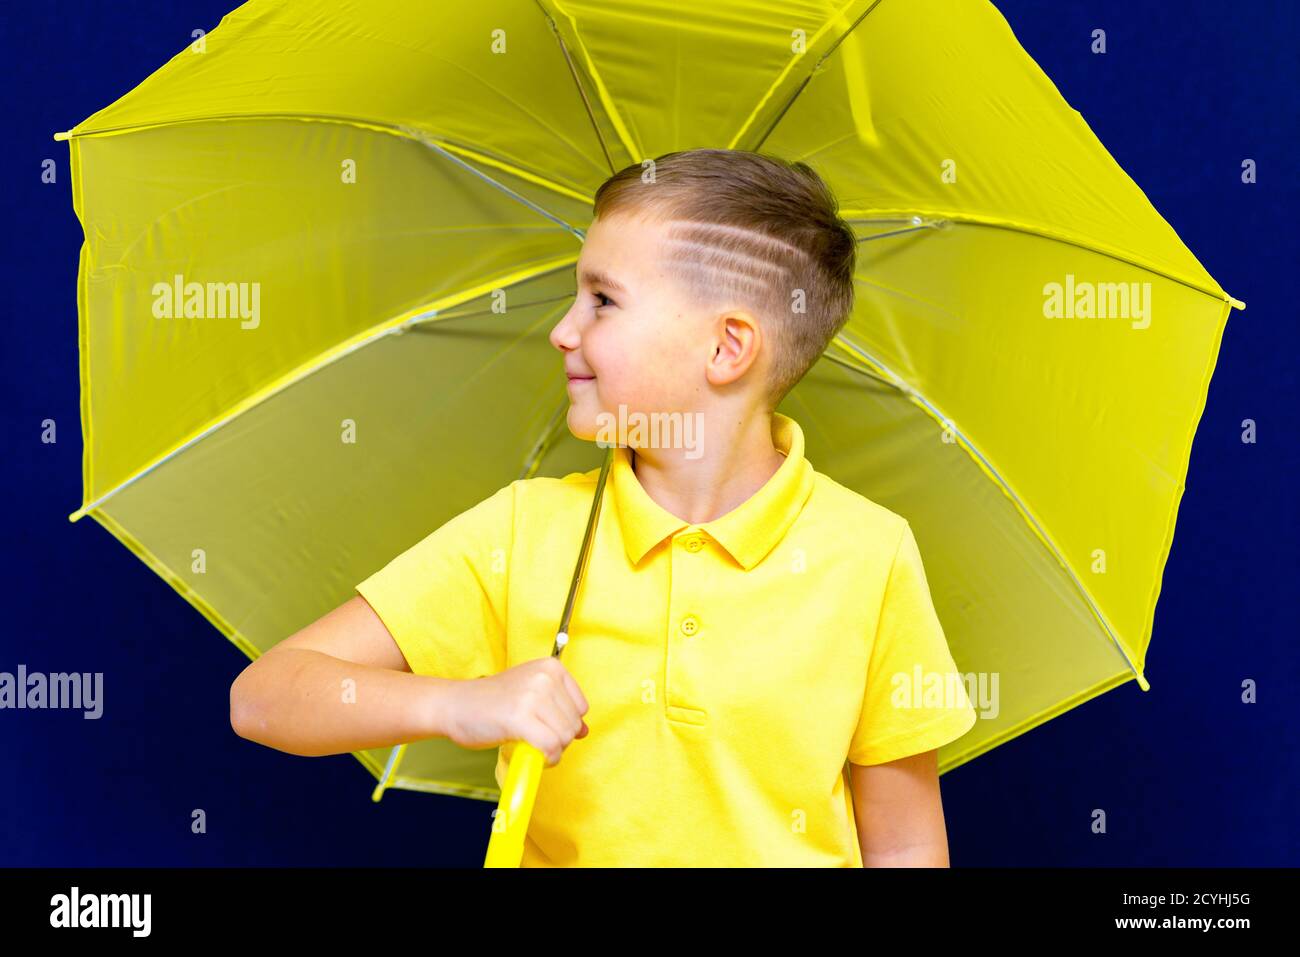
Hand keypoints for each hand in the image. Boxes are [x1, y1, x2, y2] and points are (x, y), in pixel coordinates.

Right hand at [443, 657, 589, 766]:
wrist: (456, 705)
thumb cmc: (493, 702)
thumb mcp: (531, 694)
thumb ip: (559, 709)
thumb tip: (585, 731)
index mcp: (551, 667)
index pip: (581, 708)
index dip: (564, 724)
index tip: (544, 725)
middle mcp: (544, 677)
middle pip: (574, 724)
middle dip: (558, 739)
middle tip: (533, 736)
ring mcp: (532, 696)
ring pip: (564, 738)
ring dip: (551, 750)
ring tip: (529, 743)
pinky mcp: (520, 717)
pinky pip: (550, 747)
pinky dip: (546, 759)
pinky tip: (532, 754)